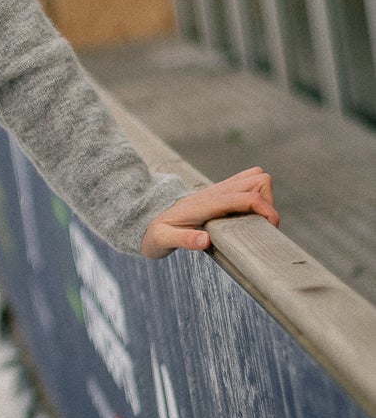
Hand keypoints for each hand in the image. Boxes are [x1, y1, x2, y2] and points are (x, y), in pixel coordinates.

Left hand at [140, 166, 279, 258]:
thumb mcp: (162, 240)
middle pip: (259, 179)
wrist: (147, 219)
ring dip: (264, 197)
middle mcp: (217, 191)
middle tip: (261, 226)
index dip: (267, 210)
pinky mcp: (222, 192)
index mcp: (208, 203)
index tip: (270, 229)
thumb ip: (182, 240)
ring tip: (257, 221)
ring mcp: (220, 189)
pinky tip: (248, 216)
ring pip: (256, 177)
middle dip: (269, 202)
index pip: (248, 197)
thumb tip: (204, 241)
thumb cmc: (155, 233)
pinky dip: (257, 196)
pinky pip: (248, 183)